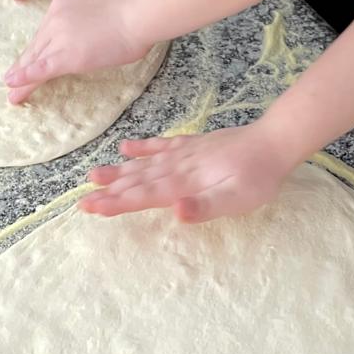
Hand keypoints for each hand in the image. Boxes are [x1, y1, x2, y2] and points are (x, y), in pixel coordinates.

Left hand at [2, 0, 150, 102]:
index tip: (31, 58)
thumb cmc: (127, 5)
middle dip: (23, 65)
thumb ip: (84, 5)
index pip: (45, 31)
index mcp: (61, 4)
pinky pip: (41, 70)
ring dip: (22, 80)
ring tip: (13, 95)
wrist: (136, 14)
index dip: (38, 48)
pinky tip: (13, 87)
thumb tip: (85, 12)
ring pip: (35, 61)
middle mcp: (54, 19)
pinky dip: (26, 79)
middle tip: (12, 80)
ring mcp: (59, 38)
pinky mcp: (67, 57)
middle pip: (36, 47)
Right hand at [80, 121, 293, 222]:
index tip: (90, 208)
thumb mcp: (237, 200)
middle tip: (80, 200)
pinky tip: (127, 147)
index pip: (145, 195)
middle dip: (110, 191)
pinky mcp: (194, 145)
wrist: (273, 141)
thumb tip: (174, 211)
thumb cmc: (258, 178)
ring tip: (93, 175)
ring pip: (145, 163)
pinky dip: (143, 147)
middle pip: (139, 180)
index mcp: (186, 182)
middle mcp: (180, 166)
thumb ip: (205, 207)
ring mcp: (185, 153)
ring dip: (119, 171)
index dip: (117, 202)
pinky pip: (162, 146)